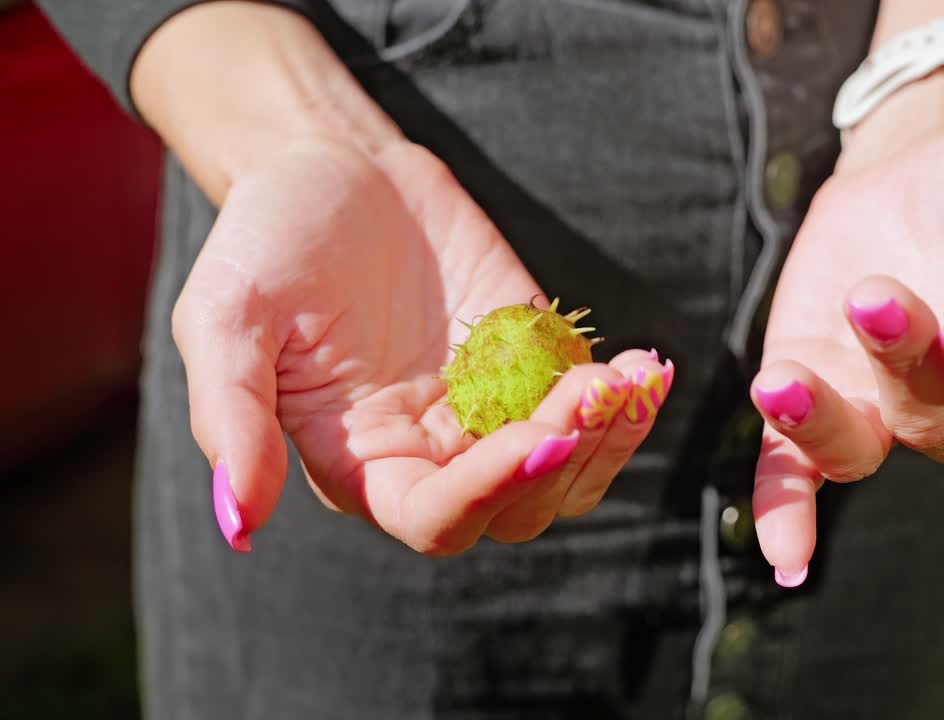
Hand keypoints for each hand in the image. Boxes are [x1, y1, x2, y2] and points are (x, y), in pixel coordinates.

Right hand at [177, 138, 672, 555]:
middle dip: (564, 458)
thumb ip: (231, 419)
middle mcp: (432, 452)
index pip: (436, 518)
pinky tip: (645, 365)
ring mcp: (491, 407)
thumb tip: (238, 528)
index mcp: (361, 464)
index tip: (539, 437)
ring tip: (631, 380)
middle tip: (593, 391)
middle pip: (519, 507)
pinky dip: (624, 398)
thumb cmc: (266, 241)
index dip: (489, 492)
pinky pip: (589, 406)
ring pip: (569, 471)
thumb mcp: (223, 318)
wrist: (334, 166)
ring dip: (610, 438)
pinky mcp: (534, 360)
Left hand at [750, 73, 943, 582]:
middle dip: (904, 363)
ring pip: (856, 450)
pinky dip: (786, 509)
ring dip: (822, 425)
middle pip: (936, 418)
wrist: (920, 165)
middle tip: (879, 297)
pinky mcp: (813, 389)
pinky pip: (796, 469)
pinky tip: (781, 552)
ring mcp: (877, 402)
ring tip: (784, 381)